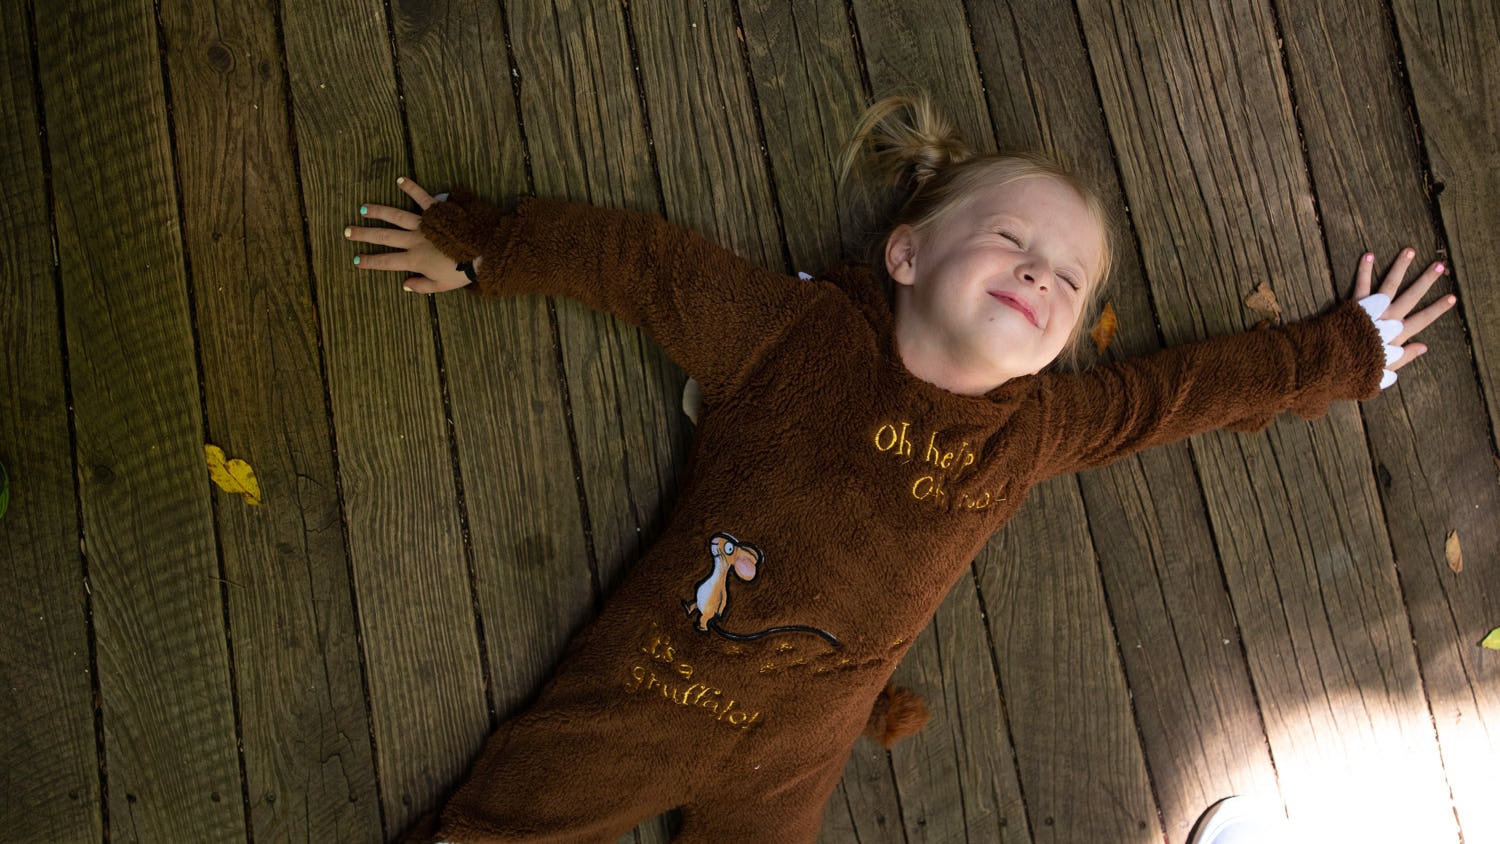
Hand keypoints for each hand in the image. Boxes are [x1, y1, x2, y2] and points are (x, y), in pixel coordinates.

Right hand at [346, 177, 473, 292]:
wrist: (483, 255)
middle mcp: (415, 241)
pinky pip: (423, 198)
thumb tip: (404, 284)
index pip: (387, 262)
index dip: (369, 261)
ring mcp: (425, 225)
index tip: (355, 260)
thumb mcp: (441, 286)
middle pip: (384, 237)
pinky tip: (400, 180)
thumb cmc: (463, 272)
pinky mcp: (437, 212)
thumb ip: (421, 286)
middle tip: (347, 231)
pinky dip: (412, 188)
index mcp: (415, 260)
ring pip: (396, 217)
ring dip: (378, 212)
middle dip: (364, 234)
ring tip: (363, 209)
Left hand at [1353, 248, 1456, 379]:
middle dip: (1426, 280)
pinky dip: (1364, 269)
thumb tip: (1424, 347)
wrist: (1336, 362)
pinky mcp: (1355, 304)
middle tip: (1439, 266)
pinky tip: (1368, 254)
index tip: (1452, 297)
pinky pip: (1361, 284)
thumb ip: (1405, 356)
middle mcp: (1388, 318)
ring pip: (1390, 284)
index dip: (1438, 308)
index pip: (1423, 319)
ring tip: (1409, 251)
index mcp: (1397, 334)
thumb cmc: (1358, 367)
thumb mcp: (1386, 367)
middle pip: (1412, 296)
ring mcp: (1372, 309)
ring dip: (1400, 266)